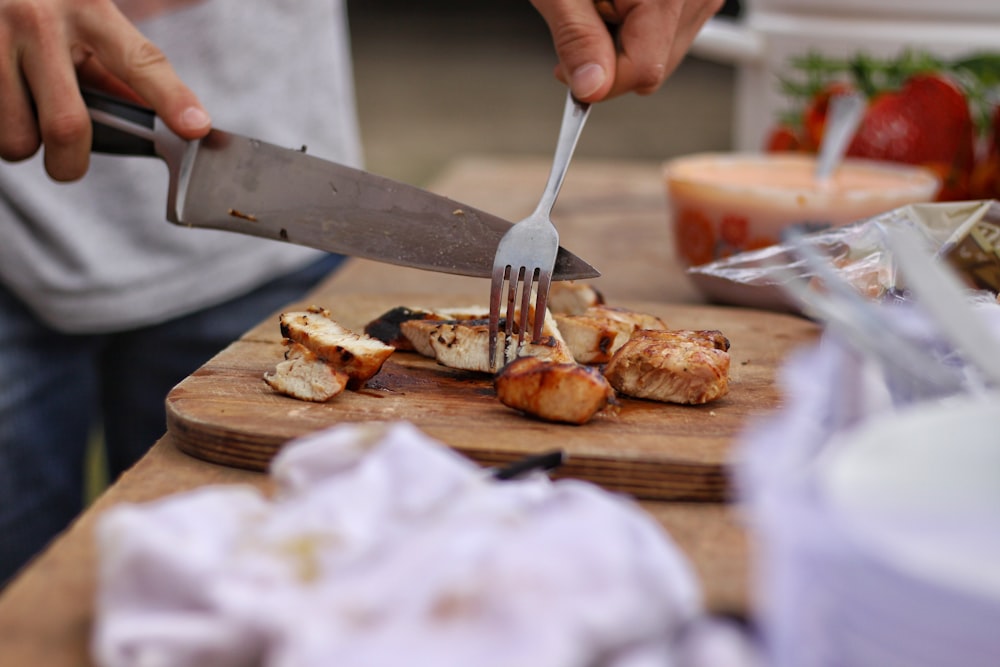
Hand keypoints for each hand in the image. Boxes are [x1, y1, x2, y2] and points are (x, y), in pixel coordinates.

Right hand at [0, 0, 209, 181]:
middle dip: (70, 163)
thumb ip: (123, 72)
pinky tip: (5, 104)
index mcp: (86, 8)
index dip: (170, 99)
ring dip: (23, 145)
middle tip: (69, 163)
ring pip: (16, 138)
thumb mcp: (88, 23)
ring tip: (23, 116)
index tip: (194, 129)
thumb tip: (174, 124)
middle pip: (67, 126)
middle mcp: (38, 19)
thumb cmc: (47, 8)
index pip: (139, 63)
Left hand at [530, 0, 723, 101]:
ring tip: (600, 0)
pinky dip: (639, 24)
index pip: (643, 70)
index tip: (566, 71)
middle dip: (610, 58)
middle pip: (655, 65)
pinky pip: (669, 30)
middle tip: (580, 20)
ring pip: (662, 52)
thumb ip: (577, 37)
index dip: (599, 80)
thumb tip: (590, 88)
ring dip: (624, 42)